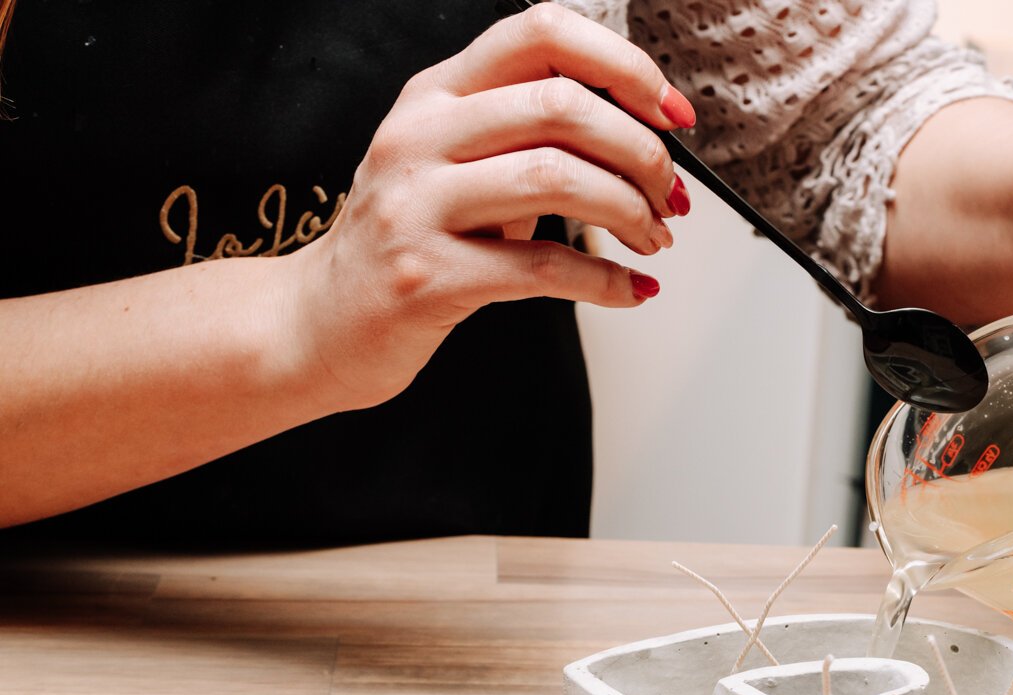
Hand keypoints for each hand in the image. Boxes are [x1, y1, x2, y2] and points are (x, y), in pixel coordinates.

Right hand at [285, 4, 695, 408]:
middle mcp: (420, 136)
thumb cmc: (409, 240)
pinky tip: (630, 290)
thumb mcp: (455, 164)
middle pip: (562, 105)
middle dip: (641, 153)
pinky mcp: (427, 277)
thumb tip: (643, 132)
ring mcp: (416, 206)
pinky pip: (543, 270)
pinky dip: (606, 281)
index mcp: (435, 93)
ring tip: (652, 238)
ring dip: (630, 212)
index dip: (624, 67)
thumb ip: (527, 135)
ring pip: (558, 178)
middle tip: (668, 195)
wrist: (321, 323)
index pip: (542, 33)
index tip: (671, 114)